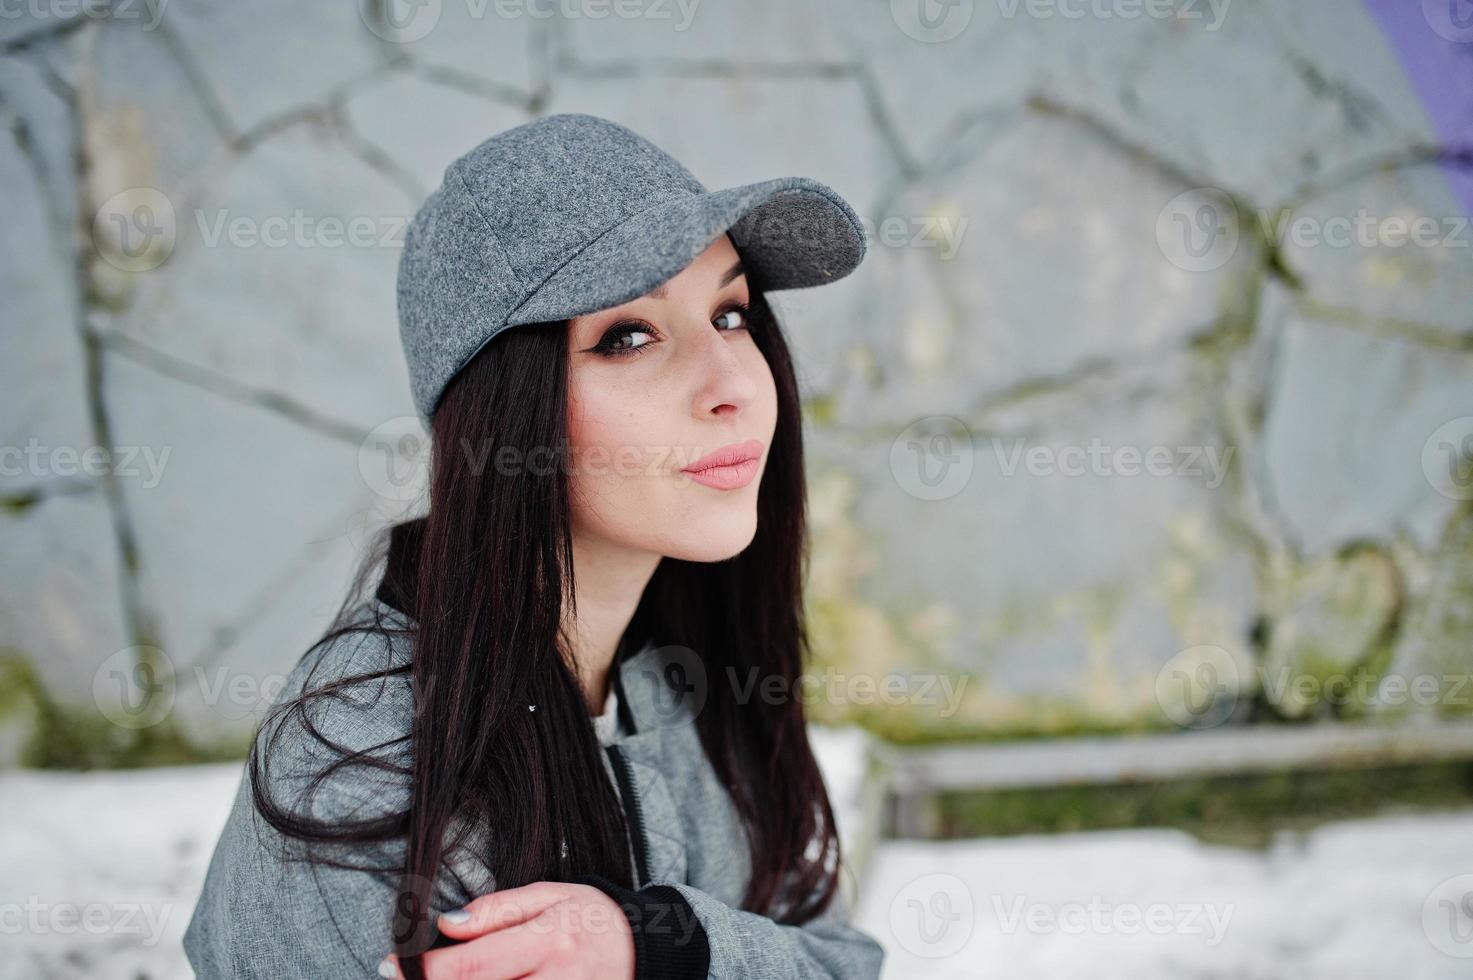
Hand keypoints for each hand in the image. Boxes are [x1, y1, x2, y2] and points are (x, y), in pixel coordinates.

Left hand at [378, 881, 634, 979]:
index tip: (387, 965)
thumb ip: (497, 910)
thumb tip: (446, 923)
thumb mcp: (549, 896)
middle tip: (404, 977)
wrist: (645, 950)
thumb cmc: (589, 918)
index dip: (425, 971)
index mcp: (549, 939)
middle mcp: (557, 979)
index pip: (474, 964)